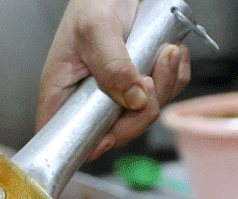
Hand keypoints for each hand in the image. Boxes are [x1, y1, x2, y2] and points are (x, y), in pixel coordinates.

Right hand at [37, 0, 190, 159]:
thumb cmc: (93, 2)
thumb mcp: (96, 29)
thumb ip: (112, 66)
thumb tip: (133, 100)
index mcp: (63, 93)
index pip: (68, 138)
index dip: (89, 145)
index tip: (111, 134)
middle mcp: (89, 101)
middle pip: (116, 134)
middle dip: (140, 112)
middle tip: (147, 78)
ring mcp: (117, 95)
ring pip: (144, 115)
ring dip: (163, 87)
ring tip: (164, 53)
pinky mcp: (140, 85)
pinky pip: (164, 96)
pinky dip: (174, 77)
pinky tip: (173, 55)